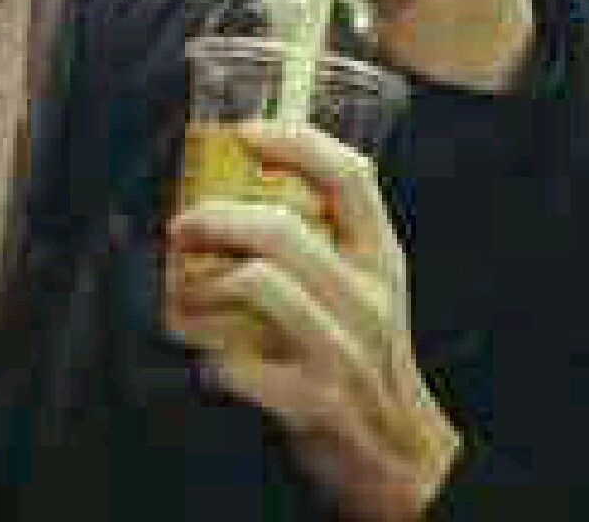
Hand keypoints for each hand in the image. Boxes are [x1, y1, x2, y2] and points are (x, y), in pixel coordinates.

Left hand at [167, 121, 459, 521]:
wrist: (403, 456)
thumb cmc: (371, 357)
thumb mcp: (371, 288)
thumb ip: (331, 240)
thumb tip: (252, 190)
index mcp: (382, 258)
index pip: (350, 176)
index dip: (295, 141)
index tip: (245, 132)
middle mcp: (366, 296)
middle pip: (282, 228)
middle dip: (216, 218)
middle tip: (184, 226)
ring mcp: (341, 349)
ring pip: (256, 282)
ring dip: (200, 285)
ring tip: (185, 293)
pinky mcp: (311, 400)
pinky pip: (234, 362)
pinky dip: (208, 357)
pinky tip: (213, 360)